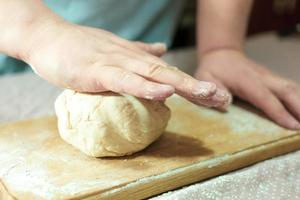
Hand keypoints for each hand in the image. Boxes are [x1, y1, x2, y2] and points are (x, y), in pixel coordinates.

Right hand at [21, 20, 229, 107]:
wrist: (46, 37)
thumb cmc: (77, 48)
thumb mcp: (113, 52)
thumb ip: (139, 54)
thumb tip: (162, 52)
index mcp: (135, 58)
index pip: (169, 73)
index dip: (193, 84)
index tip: (214, 96)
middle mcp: (131, 58)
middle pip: (170, 74)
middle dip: (198, 87)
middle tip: (223, 98)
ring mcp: (115, 63)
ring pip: (154, 75)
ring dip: (183, 85)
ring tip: (208, 94)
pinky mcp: (98, 71)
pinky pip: (125, 80)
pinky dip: (146, 87)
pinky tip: (166, 92)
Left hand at [195, 49, 299, 129]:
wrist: (222, 54)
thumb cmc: (212, 70)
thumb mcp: (204, 77)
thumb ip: (210, 89)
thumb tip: (225, 103)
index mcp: (245, 80)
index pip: (264, 96)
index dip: (279, 112)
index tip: (293, 126)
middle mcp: (262, 77)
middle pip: (287, 90)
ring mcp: (269, 77)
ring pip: (292, 88)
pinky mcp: (272, 79)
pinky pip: (289, 89)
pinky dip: (298, 99)